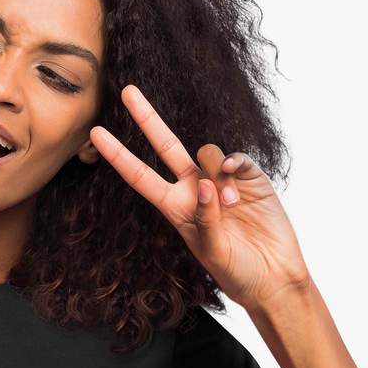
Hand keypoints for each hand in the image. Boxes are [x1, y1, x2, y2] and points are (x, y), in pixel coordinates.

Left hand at [90, 85, 309, 312]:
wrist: (272, 276)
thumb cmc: (235, 270)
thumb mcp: (211, 250)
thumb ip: (204, 218)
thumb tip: (205, 184)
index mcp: (174, 207)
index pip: (140, 176)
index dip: (118, 155)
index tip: (96, 133)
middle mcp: (193, 188)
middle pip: (165, 146)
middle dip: (147, 118)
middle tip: (127, 91)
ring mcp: (219, 180)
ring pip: (205, 152)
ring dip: (214, 175)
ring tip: (230, 205)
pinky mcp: (248, 177)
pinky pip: (233, 158)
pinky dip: (232, 166)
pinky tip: (236, 188)